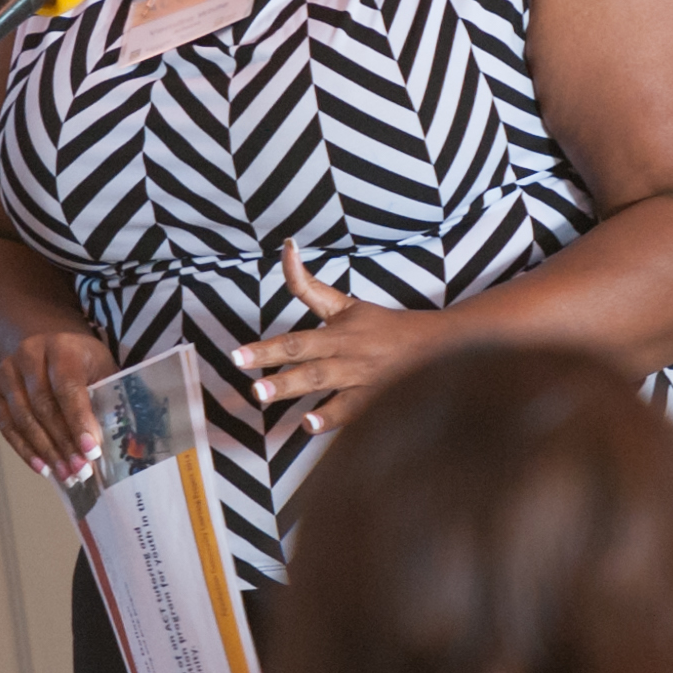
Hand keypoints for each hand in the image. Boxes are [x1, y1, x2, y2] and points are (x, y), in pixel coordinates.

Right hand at [0, 328, 115, 476]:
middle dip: (64, 443)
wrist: (50, 351)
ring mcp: (6, 371)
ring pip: (23, 418)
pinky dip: (24, 450)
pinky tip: (43, 468)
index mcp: (61, 346)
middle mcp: (28, 354)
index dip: (79, 422)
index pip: (67, 387)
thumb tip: (109, 443)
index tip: (91, 452)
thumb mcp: (102, 372)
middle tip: (80, 470)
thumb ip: (106, 400)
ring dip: (46, 451)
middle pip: (43, 406)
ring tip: (66, 475)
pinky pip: (6, 425)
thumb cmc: (84, 365)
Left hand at [233, 241, 445, 432]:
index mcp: (337, 330)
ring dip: (296, 389)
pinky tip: (310, 426)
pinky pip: (351, 410)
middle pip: (306, 359)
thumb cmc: (382, 325)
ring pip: (324, 384)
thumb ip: (308, 285)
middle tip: (250, 383)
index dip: (266, 346)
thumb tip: (286, 247)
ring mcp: (360, 377)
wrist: (435, 343)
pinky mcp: (374, 399)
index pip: (296, 337)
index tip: (237, 356)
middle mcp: (346, 352)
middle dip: (276, 370)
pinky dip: (331, 418)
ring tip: (266, 397)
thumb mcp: (345, 304)